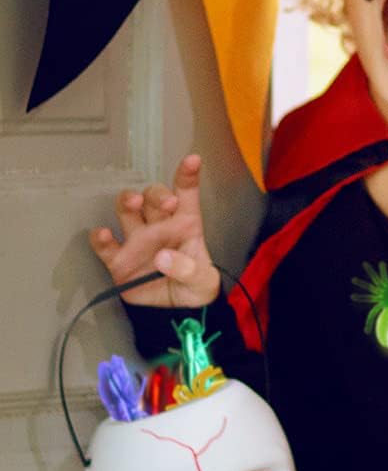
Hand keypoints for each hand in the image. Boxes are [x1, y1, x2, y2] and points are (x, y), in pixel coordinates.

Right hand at [90, 153, 220, 305]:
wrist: (175, 311)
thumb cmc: (193, 285)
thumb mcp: (203, 281)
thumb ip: (189, 269)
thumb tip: (163, 259)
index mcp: (185, 224)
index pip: (186, 194)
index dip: (187, 176)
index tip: (193, 160)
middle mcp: (159, 226)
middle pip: (152, 197)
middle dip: (157, 194)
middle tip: (167, 203)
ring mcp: (136, 240)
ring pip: (127, 210)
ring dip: (127, 202)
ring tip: (132, 202)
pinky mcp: (118, 259)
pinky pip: (105, 245)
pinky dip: (101, 238)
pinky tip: (104, 234)